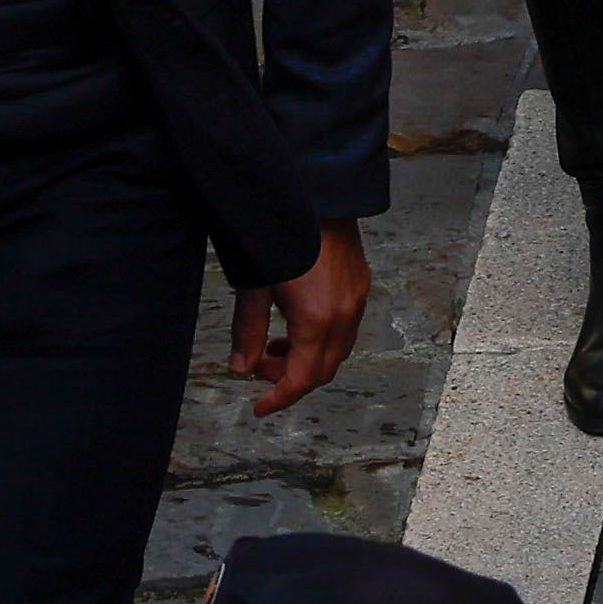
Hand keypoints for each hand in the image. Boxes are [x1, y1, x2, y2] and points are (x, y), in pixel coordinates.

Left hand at [226, 221, 369, 417]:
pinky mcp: (360, 285)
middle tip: (260, 369)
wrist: (319, 196)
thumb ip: (247, 332)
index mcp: (318, 319)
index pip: (303, 378)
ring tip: (276, 345)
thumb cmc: (283, 237)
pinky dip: (322, 339)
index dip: (280, 397)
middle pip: (324, 370)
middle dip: (291, 378)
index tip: (260, 407)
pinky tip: (298, 324)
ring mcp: (357, 299)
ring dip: (308, 359)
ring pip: (337, 350)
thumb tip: (241, 367)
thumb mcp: (255, 289)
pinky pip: (346, 328)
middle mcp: (345, 314)